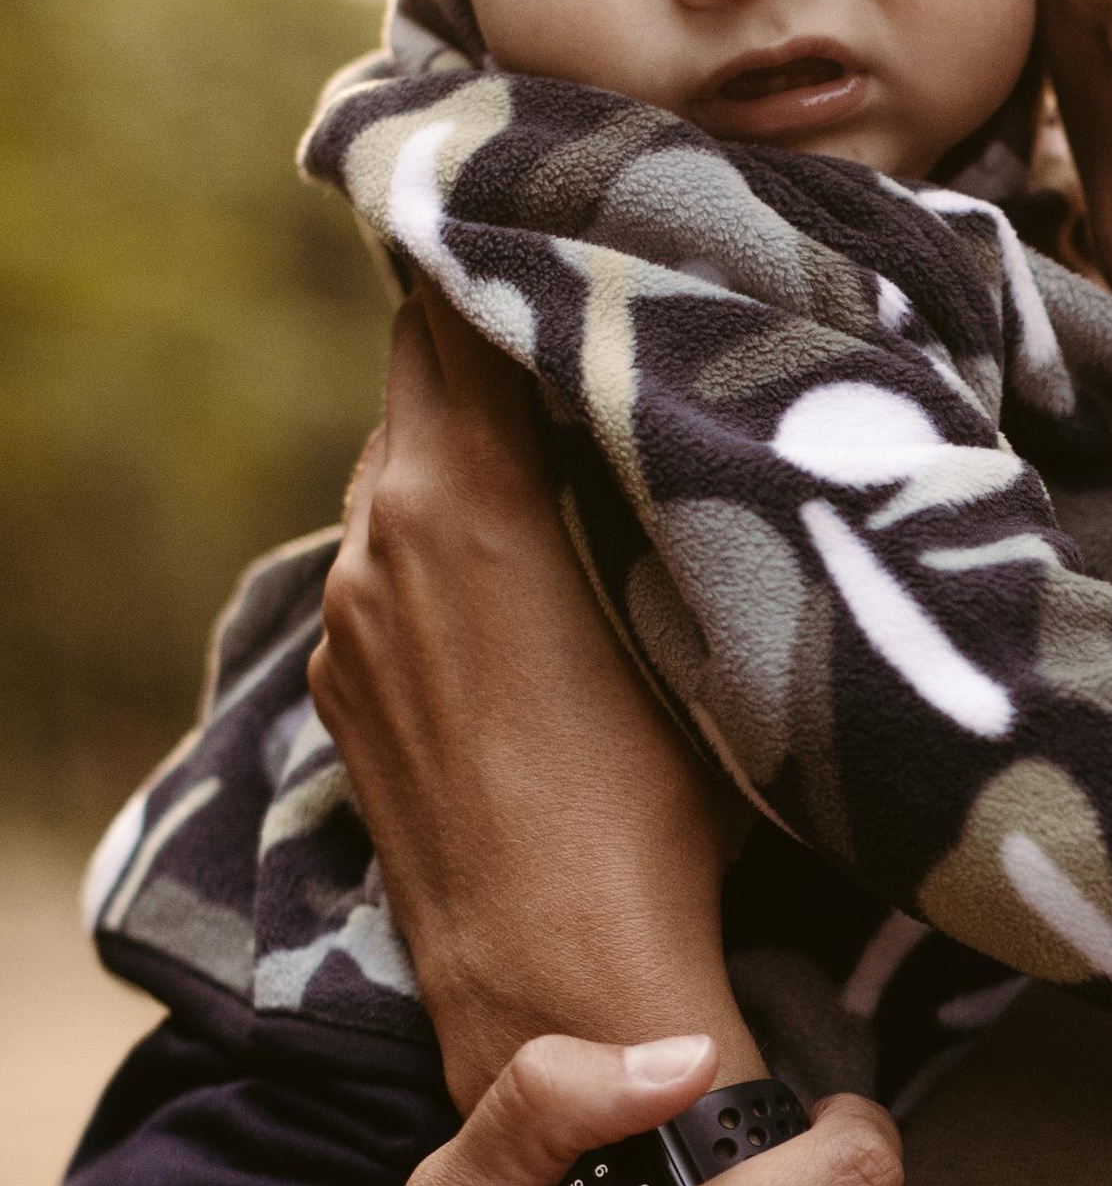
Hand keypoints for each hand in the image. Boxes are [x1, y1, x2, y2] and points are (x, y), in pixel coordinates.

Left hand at [310, 289, 752, 1107]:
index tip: (568, 212)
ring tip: (569, 445)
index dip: (504, 243)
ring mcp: (349, 617)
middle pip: (421, 373)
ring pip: (404, 472)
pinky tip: (523, 576)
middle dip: (499, 336)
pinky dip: (446, 540)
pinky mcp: (345, 687)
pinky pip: (391, 565)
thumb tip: (690, 392)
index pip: (453, 301)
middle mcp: (381, 537)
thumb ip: (661, 488)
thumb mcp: (692, 617)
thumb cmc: (663, 806)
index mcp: (465, 494)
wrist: (559, 973)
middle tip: (591, 309)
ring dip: (474, 445)